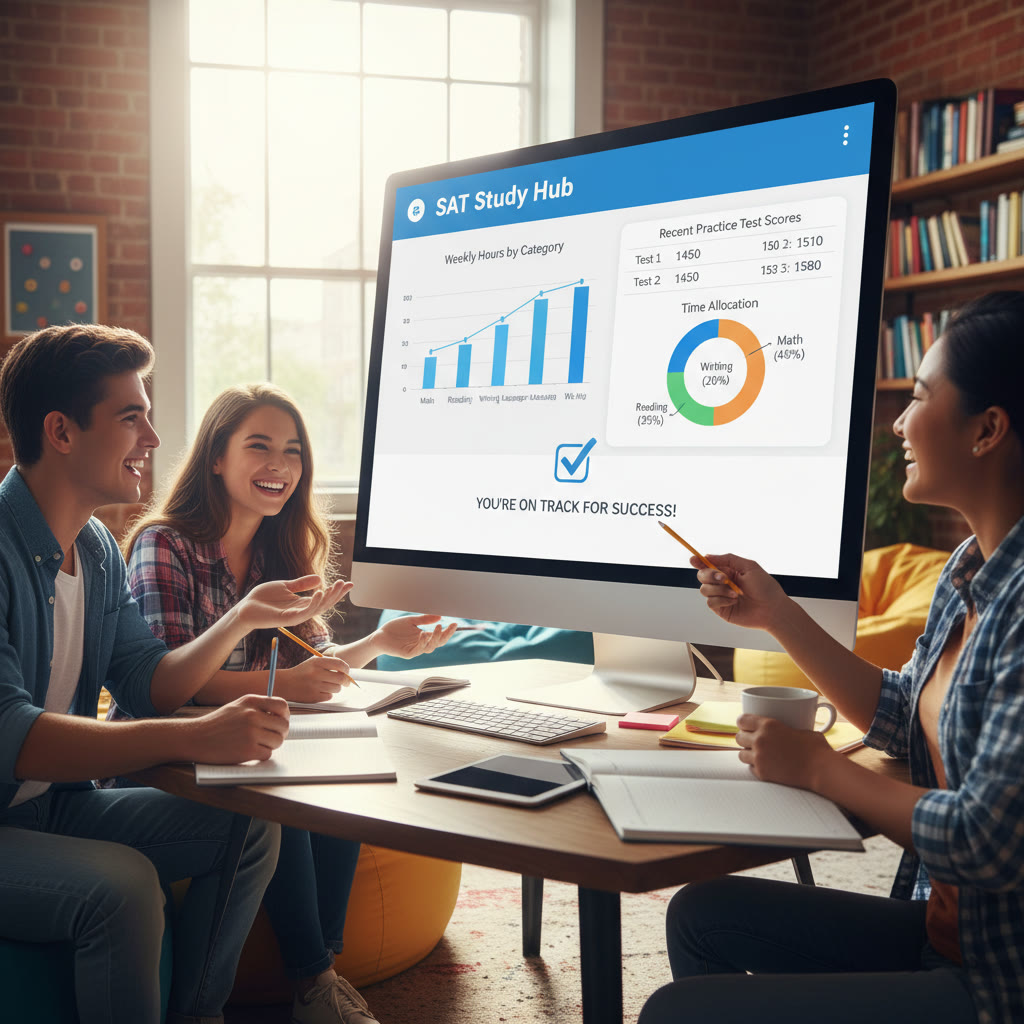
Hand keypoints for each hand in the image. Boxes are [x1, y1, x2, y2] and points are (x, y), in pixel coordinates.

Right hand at [187, 694, 289, 763]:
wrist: (195, 738)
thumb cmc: (217, 724)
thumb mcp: (237, 706)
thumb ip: (258, 707)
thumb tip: (282, 716)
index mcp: (251, 701)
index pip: (282, 705)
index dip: (284, 716)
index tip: (279, 722)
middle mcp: (252, 715)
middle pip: (283, 726)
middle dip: (279, 733)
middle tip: (270, 737)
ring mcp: (250, 733)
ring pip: (278, 741)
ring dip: (271, 745)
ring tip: (257, 744)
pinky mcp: (247, 750)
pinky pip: (267, 754)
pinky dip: (261, 755)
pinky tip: (249, 752)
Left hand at [238, 576, 352, 631]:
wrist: (246, 607)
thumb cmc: (263, 598)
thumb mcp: (285, 586)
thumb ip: (301, 584)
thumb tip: (319, 578)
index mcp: (302, 603)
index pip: (324, 598)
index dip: (337, 591)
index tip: (349, 583)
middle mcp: (302, 611)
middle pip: (325, 604)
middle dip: (337, 594)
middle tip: (347, 583)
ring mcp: (296, 616)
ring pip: (318, 608)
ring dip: (329, 598)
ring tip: (337, 586)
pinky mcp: (289, 619)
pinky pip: (305, 612)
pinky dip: (314, 602)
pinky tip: (320, 592)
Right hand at [278, 654, 352, 702]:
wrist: (285, 684)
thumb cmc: (303, 672)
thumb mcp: (314, 662)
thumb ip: (330, 664)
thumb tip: (347, 671)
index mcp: (317, 662)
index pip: (340, 664)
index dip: (346, 669)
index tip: (347, 672)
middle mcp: (316, 673)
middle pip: (341, 678)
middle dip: (346, 681)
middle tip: (345, 682)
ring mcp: (315, 686)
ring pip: (337, 688)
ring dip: (336, 687)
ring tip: (328, 685)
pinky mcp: (313, 697)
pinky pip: (329, 696)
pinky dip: (328, 694)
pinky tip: (321, 691)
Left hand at [372, 614, 458, 659]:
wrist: (379, 636)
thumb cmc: (395, 629)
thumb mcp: (411, 621)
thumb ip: (425, 619)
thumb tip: (440, 616)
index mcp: (424, 637)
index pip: (439, 636)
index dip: (448, 631)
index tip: (454, 624)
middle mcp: (421, 644)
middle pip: (438, 643)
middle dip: (445, 635)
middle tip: (449, 626)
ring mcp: (415, 650)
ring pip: (430, 647)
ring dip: (434, 638)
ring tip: (437, 628)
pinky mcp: (408, 653)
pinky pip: (418, 650)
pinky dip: (423, 643)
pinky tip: (424, 634)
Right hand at [689, 553, 788, 631]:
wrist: (772, 609)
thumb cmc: (765, 587)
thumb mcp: (749, 566)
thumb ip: (728, 559)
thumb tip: (707, 556)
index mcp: (728, 571)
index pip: (708, 565)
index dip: (698, 562)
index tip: (693, 559)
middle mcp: (722, 583)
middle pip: (702, 575)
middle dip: (710, 575)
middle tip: (723, 578)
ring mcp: (720, 596)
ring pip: (704, 589)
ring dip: (719, 589)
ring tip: (736, 594)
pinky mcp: (721, 609)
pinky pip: (710, 602)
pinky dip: (721, 600)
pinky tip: (734, 601)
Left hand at [734, 713, 833, 789]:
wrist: (821, 769)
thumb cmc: (816, 748)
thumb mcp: (800, 729)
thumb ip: (786, 728)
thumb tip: (789, 728)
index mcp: (768, 725)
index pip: (742, 720)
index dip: (743, 723)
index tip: (746, 725)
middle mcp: (760, 740)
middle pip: (738, 737)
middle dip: (744, 738)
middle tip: (752, 741)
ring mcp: (759, 758)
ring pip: (741, 755)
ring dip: (747, 754)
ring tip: (758, 754)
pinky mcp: (762, 773)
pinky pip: (751, 768)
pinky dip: (755, 767)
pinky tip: (765, 766)